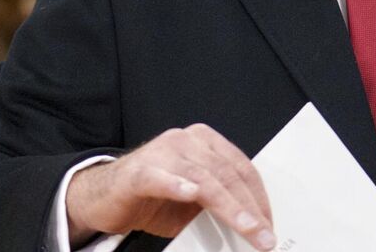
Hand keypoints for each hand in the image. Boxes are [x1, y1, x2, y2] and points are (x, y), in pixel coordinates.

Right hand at [65, 124, 274, 249]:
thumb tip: (251, 230)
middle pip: (226, 173)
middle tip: (263, 235)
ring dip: (227, 206)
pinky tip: (190, 194)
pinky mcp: (137, 172)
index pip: (241, 167)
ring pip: (202, 178)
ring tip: (244, 228)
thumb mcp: (193, 203)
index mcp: (203, 142)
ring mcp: (160, 153)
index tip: (269, 224)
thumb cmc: (152, 198)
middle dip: (249, 208)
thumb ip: (218, 207)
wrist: (105, 197)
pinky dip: (175, 186)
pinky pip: (158, 177)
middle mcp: (185, 140)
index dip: (259, 197)